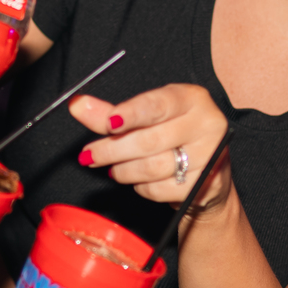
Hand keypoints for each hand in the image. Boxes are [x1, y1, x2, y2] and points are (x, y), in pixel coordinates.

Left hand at [70, 85, 230, 206]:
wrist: (208, 174)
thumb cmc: (172, 136)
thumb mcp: (147, 117)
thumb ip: (112, 113)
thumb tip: (78, 105)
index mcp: (192, 98)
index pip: (157, 105)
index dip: (131, 114)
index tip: (108, 123)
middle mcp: (207, 124)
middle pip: (150, 140)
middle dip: (113, 149)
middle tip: (90, 155)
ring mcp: (209, 156)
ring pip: (152, 167)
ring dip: (124, 170)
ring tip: (115, 168)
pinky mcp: (204, 185)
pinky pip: (159, 189)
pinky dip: (141, 187)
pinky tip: (141, 179)